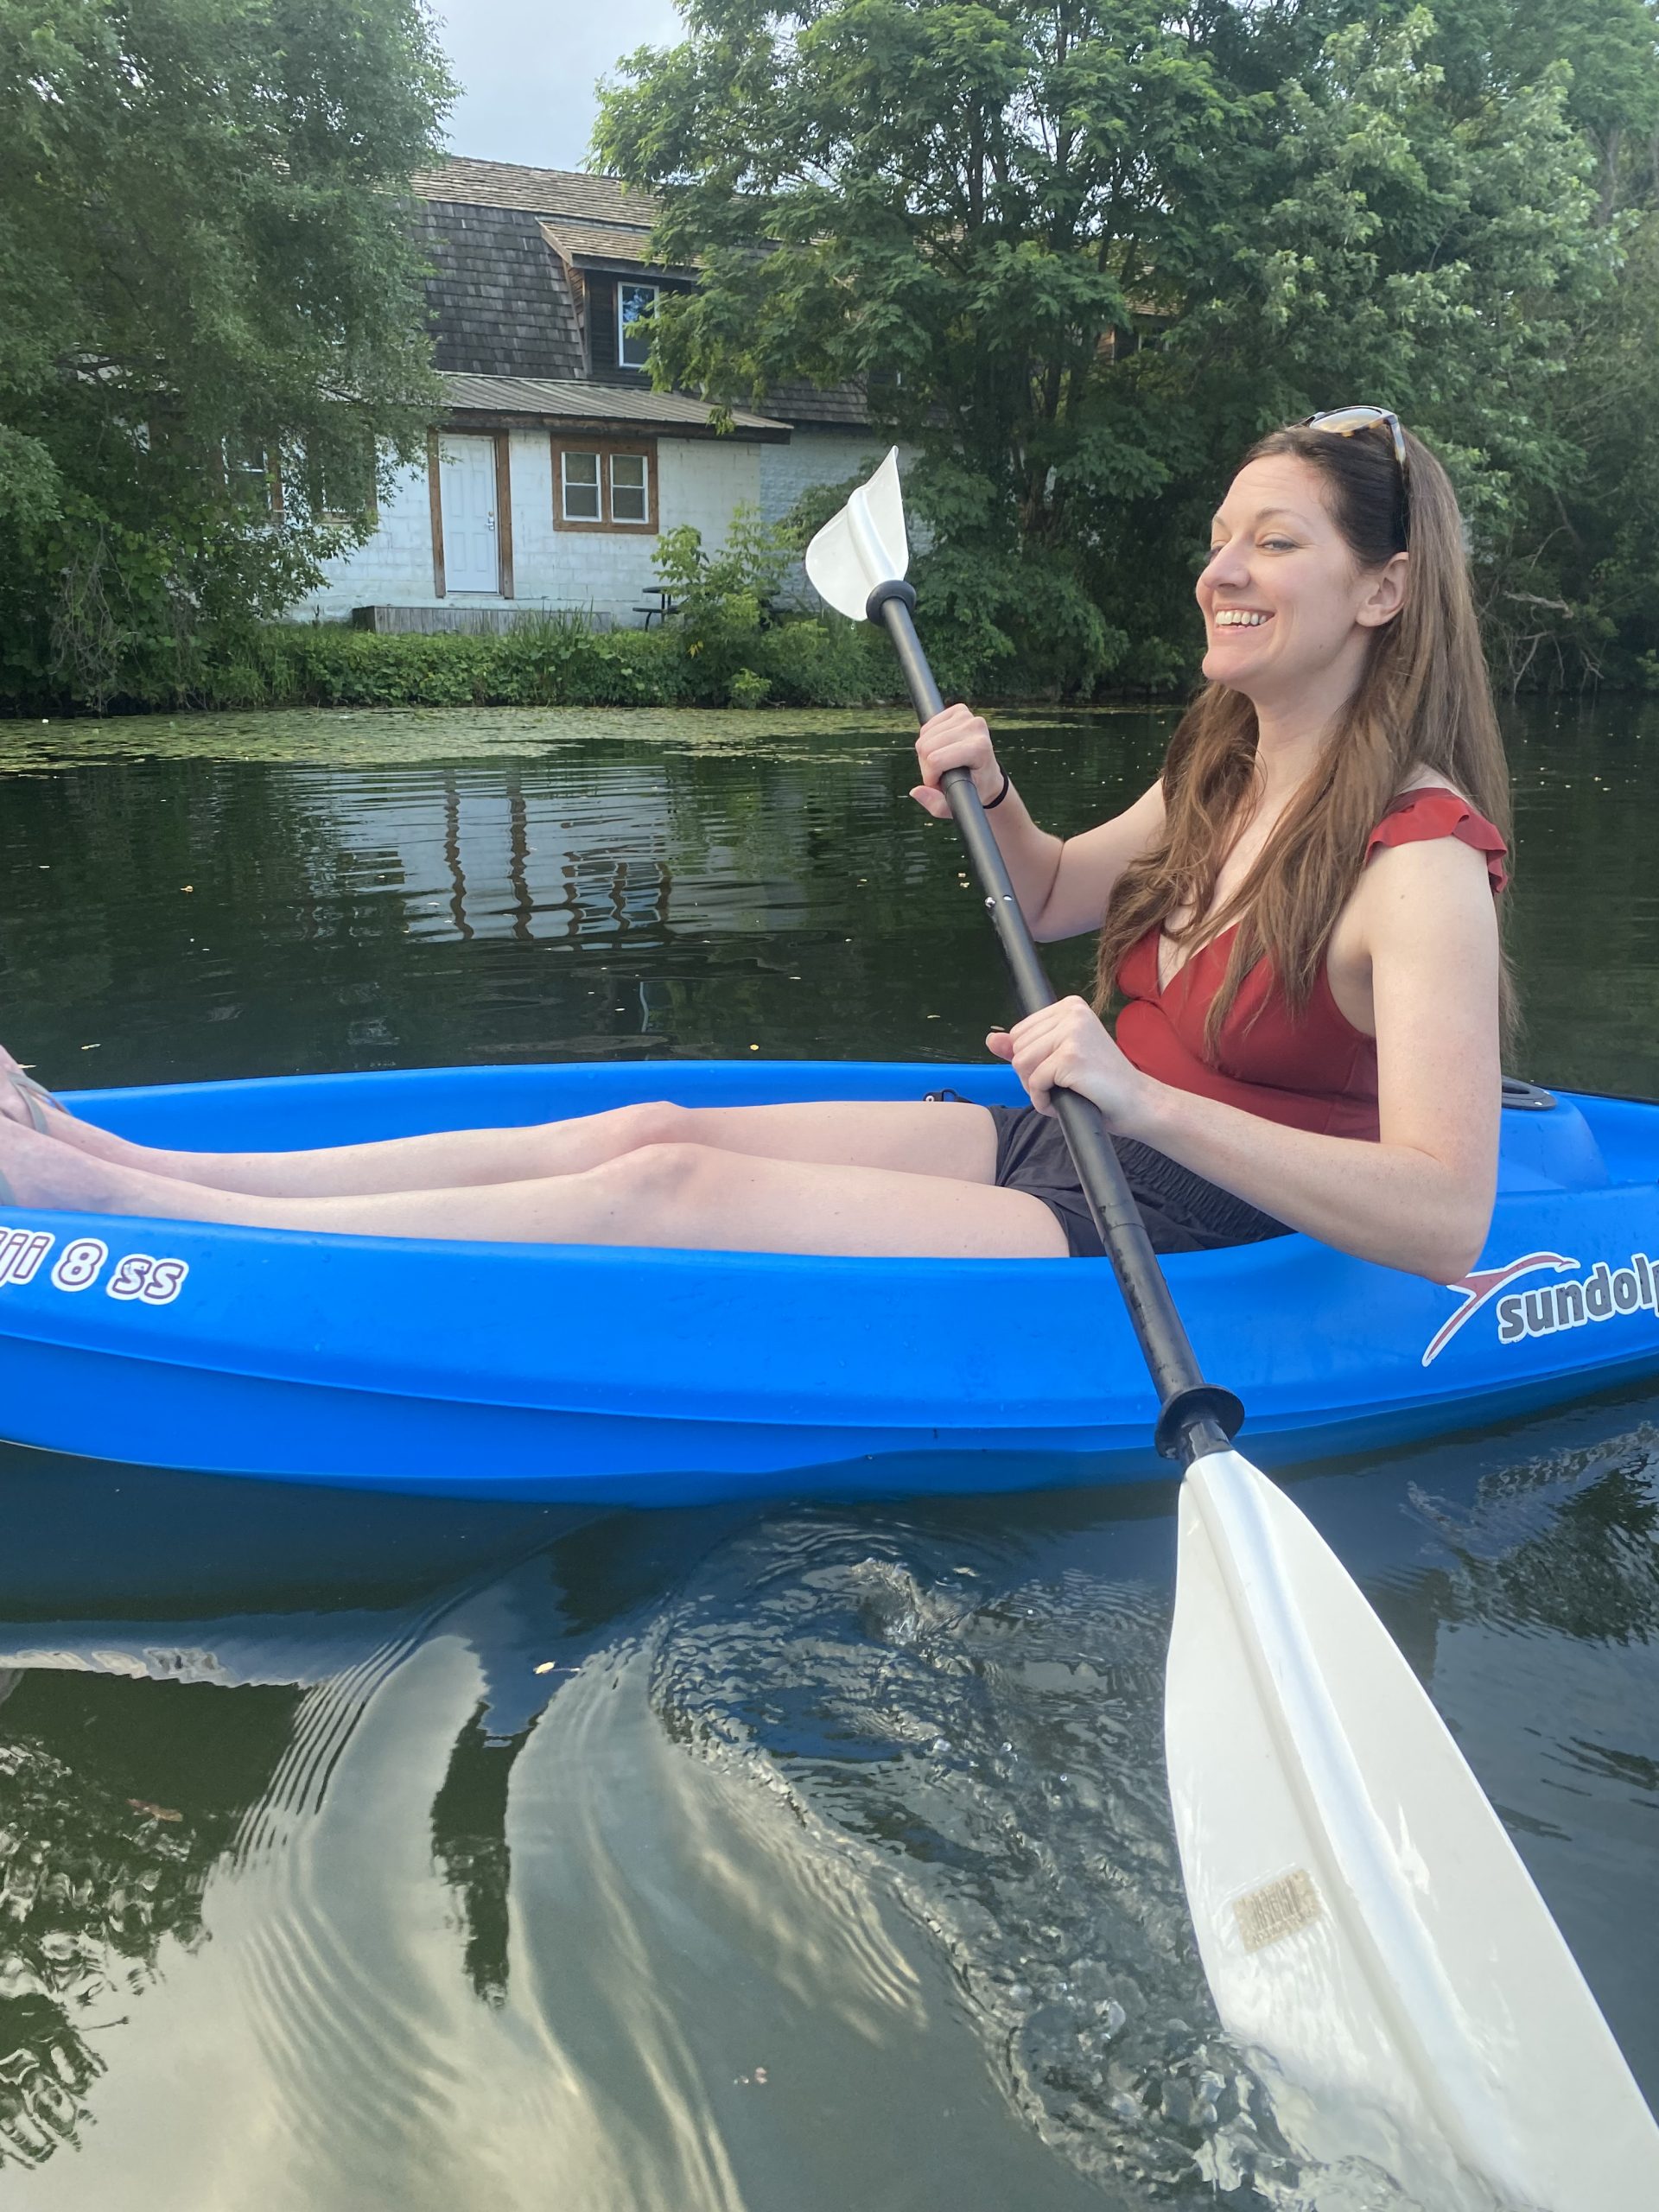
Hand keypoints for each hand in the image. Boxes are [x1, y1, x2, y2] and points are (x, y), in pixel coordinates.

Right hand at [911, 703, 1003, 820]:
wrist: (988, 776)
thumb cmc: (974, 791)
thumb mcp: (958, 805)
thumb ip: (936, 804)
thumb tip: (916, 791)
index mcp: (980, 749)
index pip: (935, 759)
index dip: (930, 776)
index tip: (940, 785)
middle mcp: (976, 727)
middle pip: (926, 747)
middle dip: (928, 766)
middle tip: (942, 774)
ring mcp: (968, 716)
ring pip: (924, 737)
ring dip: (927, 754)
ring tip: (943, 763)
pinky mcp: (959, 710)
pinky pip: (927, 727)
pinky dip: (928, 740)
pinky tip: (941, 748)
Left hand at [987, 996, 1152, 1131]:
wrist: (1138, 1102)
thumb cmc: (1101, 1082)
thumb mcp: (1059, 1058)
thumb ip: (1024, 1047)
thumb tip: (991, 1039)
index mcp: (1070, 1006)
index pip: (1018, 1033)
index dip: (1032, 1061)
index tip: (1061, 1069)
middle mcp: (1072, 1012)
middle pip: (1017, 1048)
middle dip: (1031, 1075)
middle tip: (1064, 1083)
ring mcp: (1072, 1033)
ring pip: (1021, 1065)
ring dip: (1037, 1089)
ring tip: (1065, 1091)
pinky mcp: (1071, 1057)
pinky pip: (1034, 1083)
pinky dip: (1044, 1102)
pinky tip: (1066, 1101)